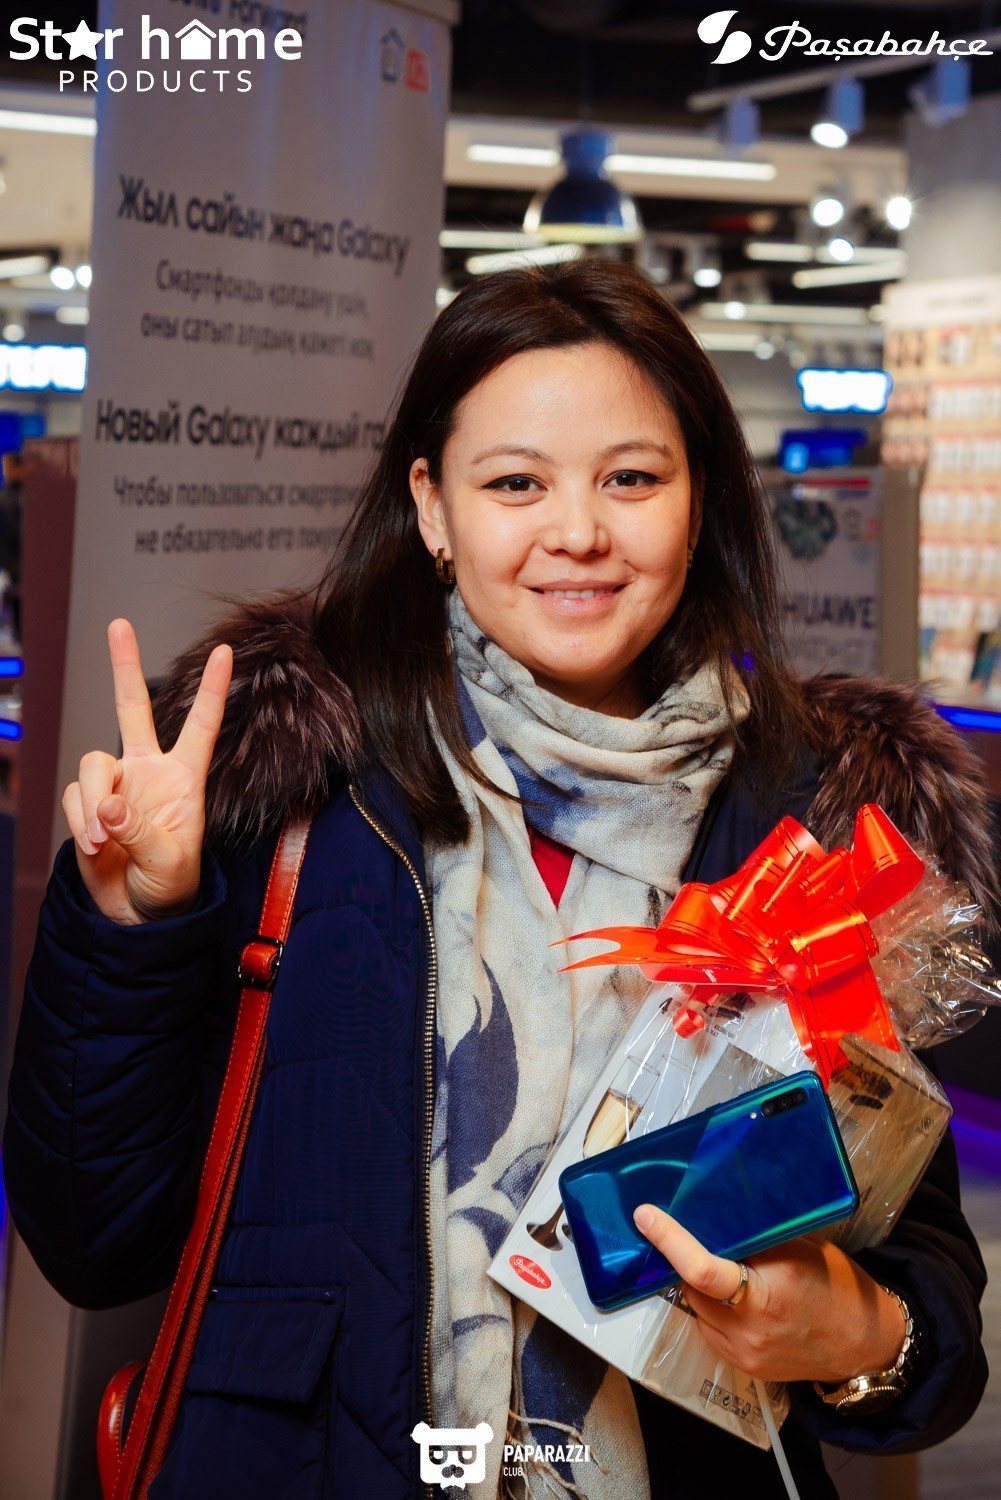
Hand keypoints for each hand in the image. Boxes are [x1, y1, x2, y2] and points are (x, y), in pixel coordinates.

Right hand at [61, 619, 232, 924]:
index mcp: (185, 777)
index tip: (224, 651)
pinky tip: (95, 846)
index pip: (201, 725)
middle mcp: (148, 771)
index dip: (212, 689)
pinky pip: (73, 798)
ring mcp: (115, 784)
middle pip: (133, 708)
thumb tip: (107, 804)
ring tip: (102, 841)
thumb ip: (140, 831)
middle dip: (124, 666)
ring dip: (92, 802)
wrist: (136, 913)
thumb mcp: (169, 862)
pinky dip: (80, 821)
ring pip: (92, 764)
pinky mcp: (86, 803)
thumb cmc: (170, 885)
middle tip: (119, 624)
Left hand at [633, 1204, 906, 1384]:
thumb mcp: (803, 1248)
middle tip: (681, 1232)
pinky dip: (709, 1307)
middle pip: (691, 1287)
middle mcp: (750, 1327)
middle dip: (682, 1259)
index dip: (670, 1240)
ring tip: (719, 1264)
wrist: (866, 1345)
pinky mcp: (744, 1366)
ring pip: (695, 1308)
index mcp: (768, 1292)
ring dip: (696, 1285)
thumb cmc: (839, 1287)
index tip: (646, 1216)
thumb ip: (758, 1237)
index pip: (703, 1268)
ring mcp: (744, 1352)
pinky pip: (709, 1329)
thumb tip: (715, 1213)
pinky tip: (728, 1294)